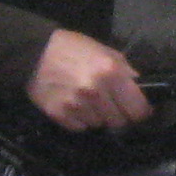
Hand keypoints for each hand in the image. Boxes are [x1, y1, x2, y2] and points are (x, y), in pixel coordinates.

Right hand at [27, 28, 149, 130]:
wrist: (34, 53)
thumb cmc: (73, 48)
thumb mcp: (104, 51)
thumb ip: (125, 70)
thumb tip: (140, 89)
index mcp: (111, 72)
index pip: (138, 109)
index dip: (140, 111)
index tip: (137, 109)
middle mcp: (95, 91)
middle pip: (120, 121)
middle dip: (119, 114)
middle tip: (111, 104)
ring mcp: (76, 105)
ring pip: (99, 125)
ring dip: (98, 116)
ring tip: (88, 100)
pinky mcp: (59, 115)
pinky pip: (80, 127)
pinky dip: (80, 119)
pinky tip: (74, 105)